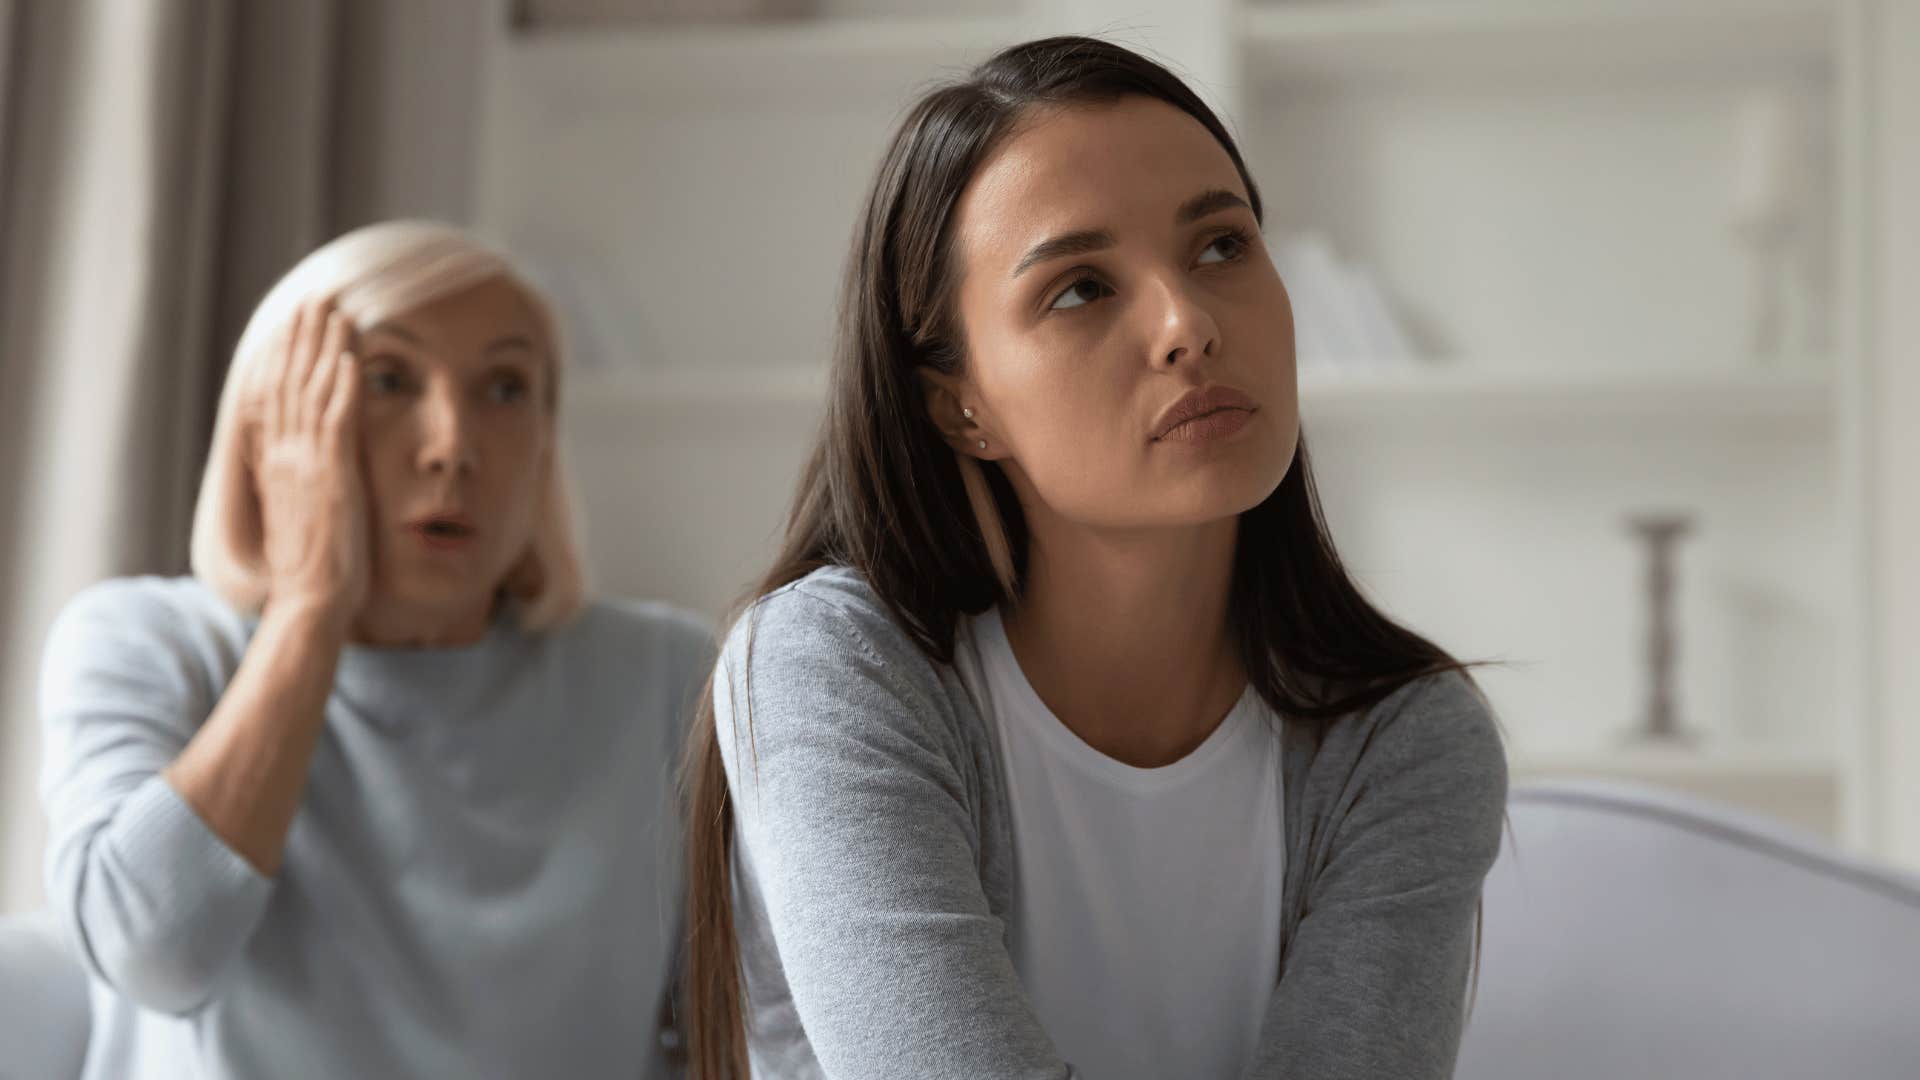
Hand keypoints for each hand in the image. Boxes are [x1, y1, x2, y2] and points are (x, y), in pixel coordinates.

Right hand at [251, 299, 368, 626]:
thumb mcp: (298, 512)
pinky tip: (352, 358)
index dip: (282, 357)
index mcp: (274, 464)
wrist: (309, 600)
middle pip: (289, 383)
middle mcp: (284, 457)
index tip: (290, 325)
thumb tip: (291, 460)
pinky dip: (342, 387)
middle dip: (301, 338)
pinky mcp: (332, 477)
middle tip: (313, 299)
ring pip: (311, 393)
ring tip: (336, 311)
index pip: (273, 397)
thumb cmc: (312, 567)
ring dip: (324, 349)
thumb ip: (294, 480)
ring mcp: (306, 464)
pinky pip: (337, 422)